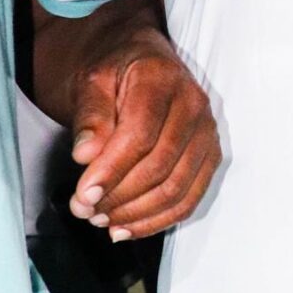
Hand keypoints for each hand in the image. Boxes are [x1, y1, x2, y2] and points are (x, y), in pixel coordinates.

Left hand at [68, 23, 219, 237]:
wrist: (140, 64)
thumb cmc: (115, 73)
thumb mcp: (92, 80)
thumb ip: (90, 115)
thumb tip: (86, 153)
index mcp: (162, 78)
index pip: (140, 135)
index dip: (112, 170)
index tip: (83, 195)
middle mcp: (193, 105)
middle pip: (160, 167)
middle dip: (119, 197)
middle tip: (84, 211)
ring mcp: (206, 133)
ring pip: (177, 189)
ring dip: (136, 214)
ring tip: (101, 220)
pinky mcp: (208, 157)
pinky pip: (189, 199)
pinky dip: (157, 221)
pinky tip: (126, 228)